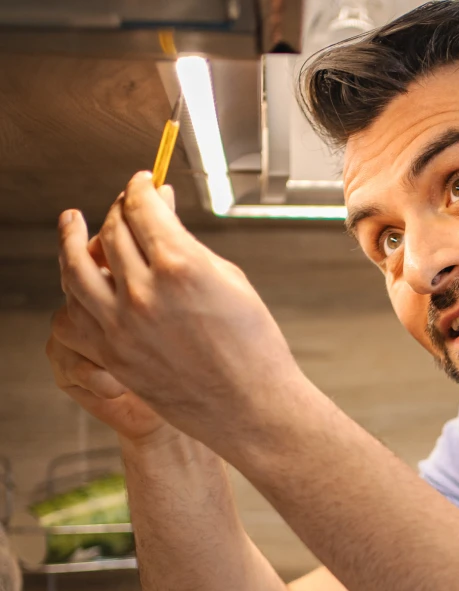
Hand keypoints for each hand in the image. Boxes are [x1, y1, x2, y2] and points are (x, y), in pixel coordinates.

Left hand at [56, 173, 310, 460]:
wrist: (253, 408)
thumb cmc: (254, 347)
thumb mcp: (229, 280)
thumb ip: (186, 244)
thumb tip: (161, 213)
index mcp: (180, 266)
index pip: (141, 207)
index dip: (140, 187)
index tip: (143, 183)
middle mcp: (144, 293)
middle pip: (111, 231)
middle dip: (118, 211)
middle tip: (124, 206)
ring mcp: (122, 326)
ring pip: (76, 267)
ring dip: (72, 240)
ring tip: (72, 225)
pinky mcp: (113, 355)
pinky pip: (75, 314)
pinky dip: (74, 292)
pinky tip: (78, 281)